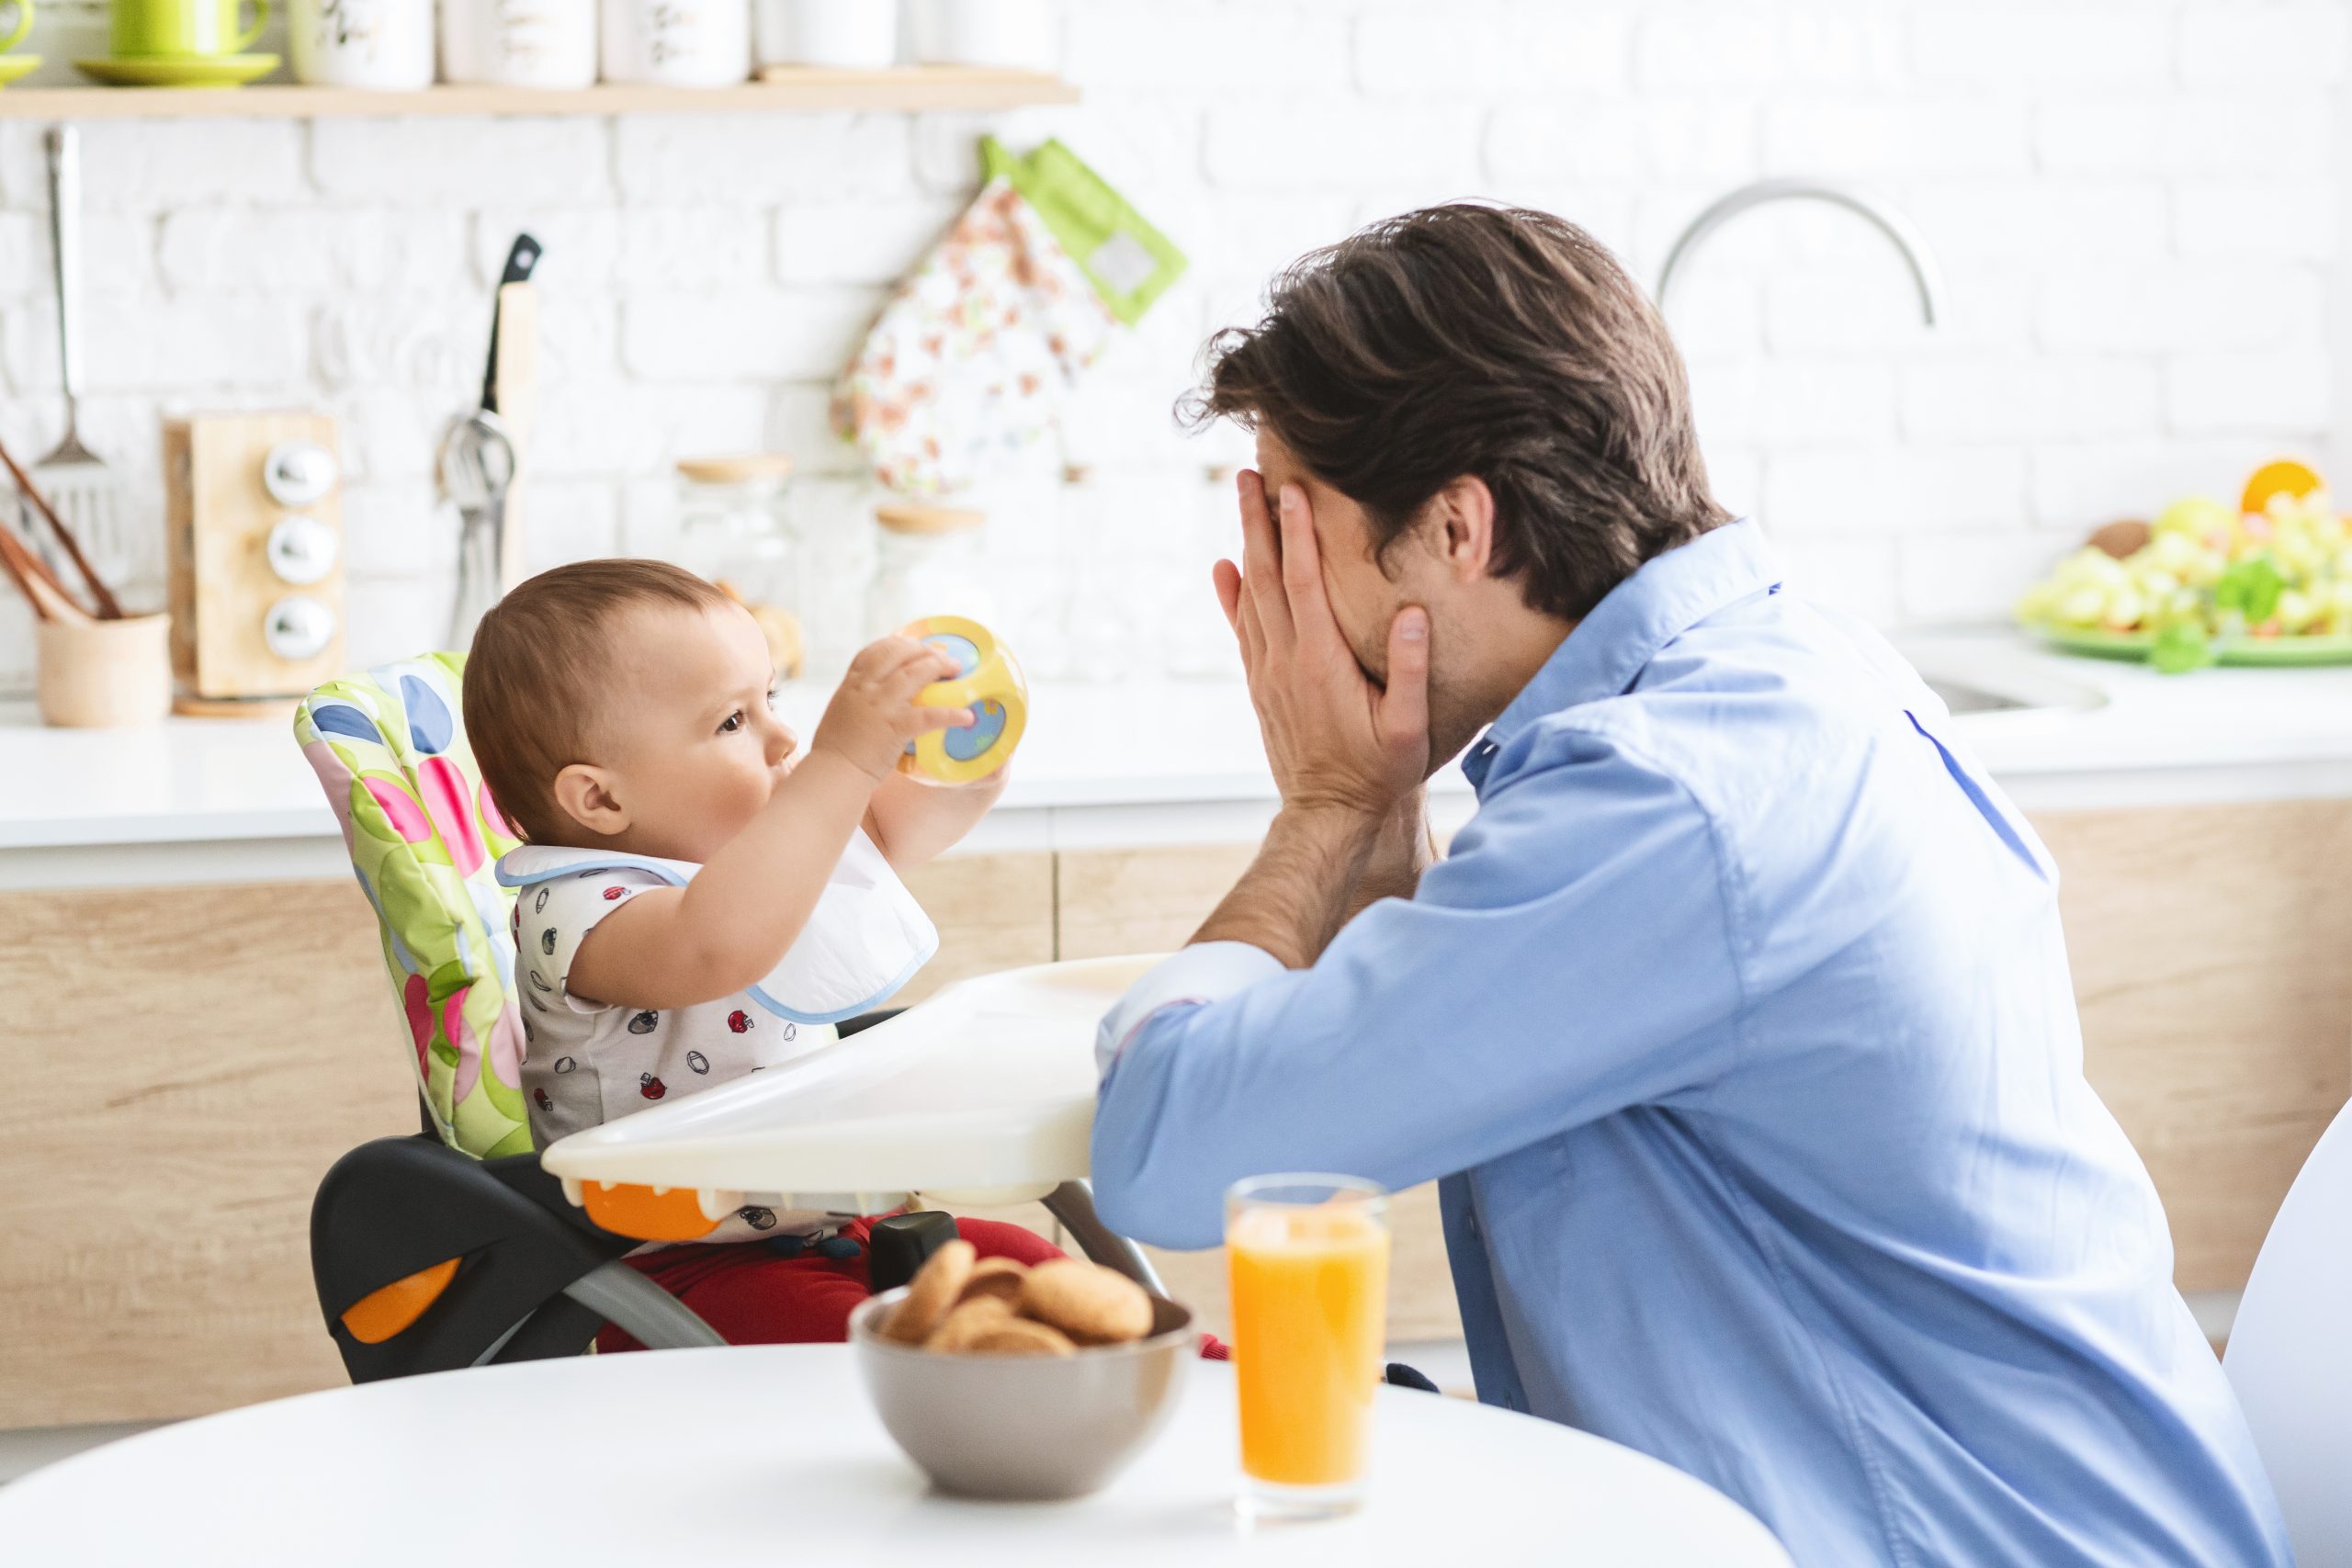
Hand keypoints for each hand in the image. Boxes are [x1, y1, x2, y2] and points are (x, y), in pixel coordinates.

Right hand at [810, 636, 970, 781]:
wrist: (834, 773)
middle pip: (898, 653)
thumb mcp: (842, 711)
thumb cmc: (836, 750)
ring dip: (938, 667)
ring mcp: (880, 706)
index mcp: (852, 684)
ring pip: (914, 674)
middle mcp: (865, 689)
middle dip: (923, 650)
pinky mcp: (895, 727)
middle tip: (942, 657)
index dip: (898, 643)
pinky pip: (929, 715)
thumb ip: (858, 698)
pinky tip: (967, 716)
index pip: (875, 650)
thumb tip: (876, 695)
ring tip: (956, 670)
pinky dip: (950, 714)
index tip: (915, 645)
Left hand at [1212, 471, 1430, 820]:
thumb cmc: (1379, 772)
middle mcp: (1285, 660)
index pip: (1304, 582)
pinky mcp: (1261, 686)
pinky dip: (1231, 595)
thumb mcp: (1409, 729)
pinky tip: (1225, 569)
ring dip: (1245, 547)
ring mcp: (1267, 673)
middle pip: (1266, 577)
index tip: (1292, 490)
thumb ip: (1410, 670)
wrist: (1328, 814)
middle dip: (1257, 522)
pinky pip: (1242, 630)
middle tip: (1248, 476)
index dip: (1297, 533)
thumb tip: (1409, 612)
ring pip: (1250, 597)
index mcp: (1321, 662)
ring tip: (1241, 505)